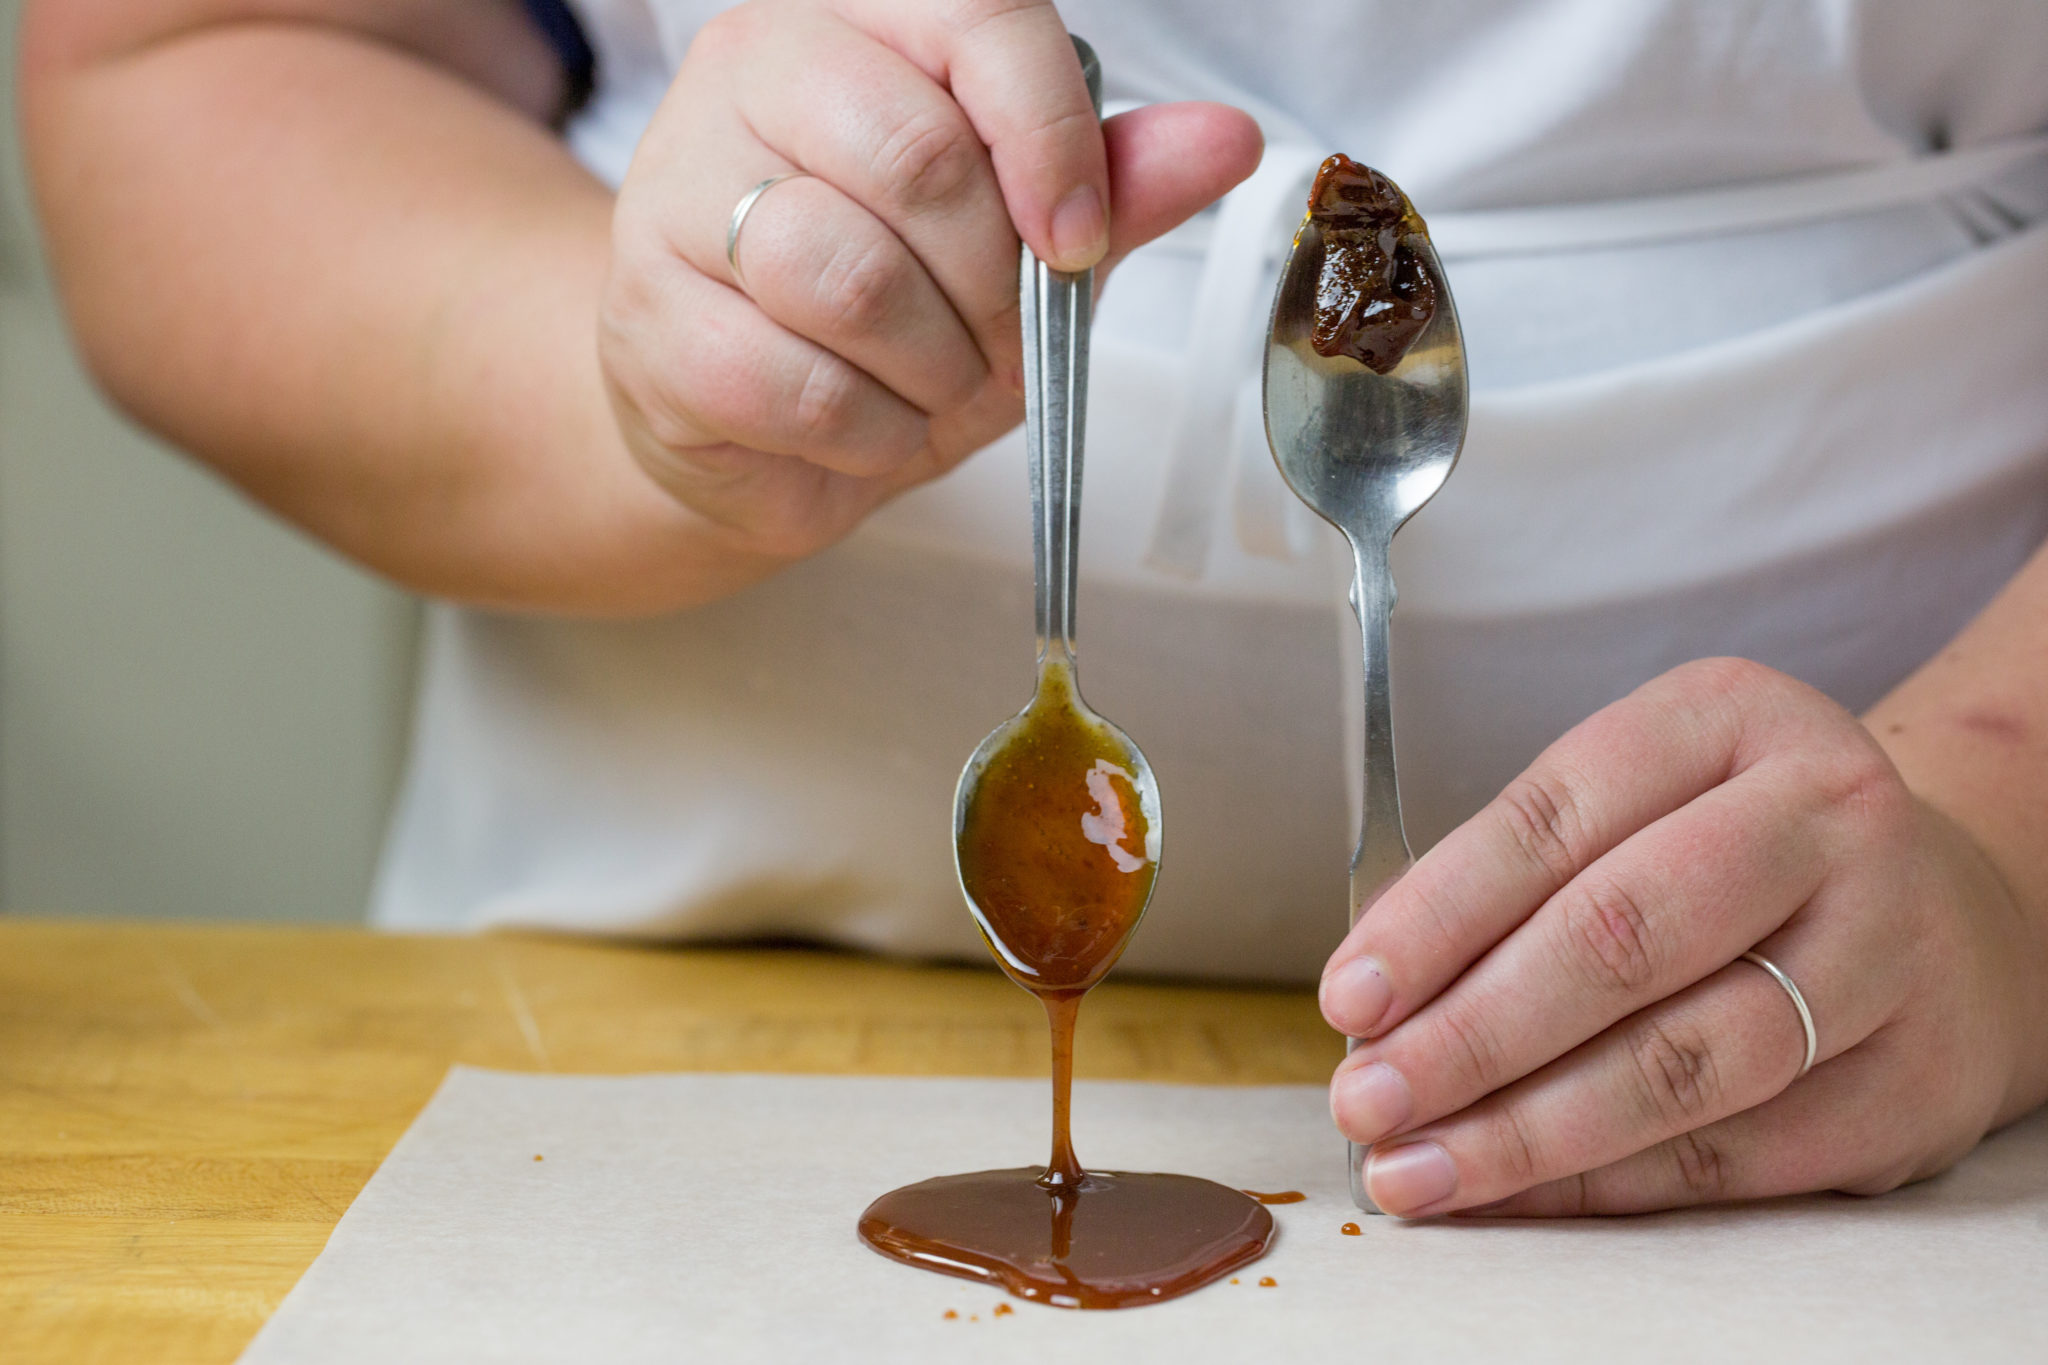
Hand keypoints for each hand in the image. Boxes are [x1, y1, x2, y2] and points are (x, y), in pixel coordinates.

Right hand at [598, 0, 1260, 568]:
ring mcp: (677, 191)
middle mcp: (749, 75)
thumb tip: (1225, 140)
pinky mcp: (647, 317)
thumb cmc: (894, 316)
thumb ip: (1112, 187)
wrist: (757, 421)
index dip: (1054, 137)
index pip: (978, 17)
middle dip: (992, 285)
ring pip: (851, 277)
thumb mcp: (1022, 246)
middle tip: (998, 337)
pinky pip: (799, 384)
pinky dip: (869, 432)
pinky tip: (866, 423)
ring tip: (930, 382)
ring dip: (932, 367)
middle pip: (917, 157)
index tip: (1077, 241)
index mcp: (855, 19)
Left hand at [1318, 657, 2047, 1216]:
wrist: (1945, 915)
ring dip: (1527, 1131)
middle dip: (1471, 1035)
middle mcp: (1826, 818)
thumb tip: (1377, 1007)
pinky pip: (1733, 1151)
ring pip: (1683, 1062)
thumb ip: (1515, 885)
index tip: (1349, 998)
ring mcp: (1888, 951)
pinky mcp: (1912, 1082)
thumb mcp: (1637, 804)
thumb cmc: (1733, 854)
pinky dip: (1606, 1183)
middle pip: (1622, 940)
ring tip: (1417, 1166)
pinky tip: (1517, 1194)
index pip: (1552, 822)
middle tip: (1367, 1098)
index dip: (1437, 919)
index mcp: (1727, 719)